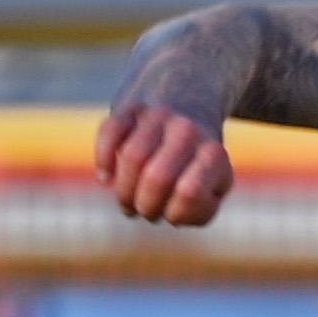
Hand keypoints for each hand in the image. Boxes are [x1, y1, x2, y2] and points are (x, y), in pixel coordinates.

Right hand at [94, 98, 234, 225]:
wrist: (190, 100)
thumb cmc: (197, 163)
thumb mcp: (213, 187)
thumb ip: (198, 209)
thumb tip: (170, 213)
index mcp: (213, 155)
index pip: (189, 193)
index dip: (174, 214)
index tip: (171, 215)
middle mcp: (188, 130)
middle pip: (157, 177)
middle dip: (146, 206)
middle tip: (145, 212)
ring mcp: (159, 115)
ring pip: (132, 157)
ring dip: (124, 191)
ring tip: (128, 202)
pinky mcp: (130, 105)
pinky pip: (110, 132)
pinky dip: (104, 160)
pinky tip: (107, 178)